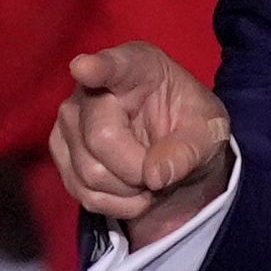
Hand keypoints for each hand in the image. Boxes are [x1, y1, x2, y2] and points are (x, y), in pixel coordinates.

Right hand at [49, 42, 234, 248]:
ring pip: (91, 172)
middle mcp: (92, 89)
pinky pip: (85, 193)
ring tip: (150, 174)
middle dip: (138, 168)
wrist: (173, 146)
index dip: (98, 68)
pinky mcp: (61, 152)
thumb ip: (188, 150)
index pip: (113, 66)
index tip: (85, 67)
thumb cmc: (190, 124)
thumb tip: (155, 175)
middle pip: (102, 138)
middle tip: (161, 169)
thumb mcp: (209, 132)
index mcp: (137, 66)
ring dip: (131, 189)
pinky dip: (119, 203)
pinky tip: (134, 188)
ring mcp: (70, 121)